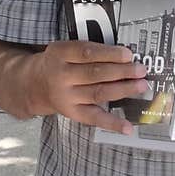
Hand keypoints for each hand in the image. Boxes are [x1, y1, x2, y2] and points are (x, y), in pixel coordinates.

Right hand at [30, 41, 148, 134]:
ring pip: (98, 93)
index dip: (109, 54)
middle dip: (122, 72)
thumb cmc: (58, 63)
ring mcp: (66, 96)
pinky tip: (127, 126)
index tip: (128, 54)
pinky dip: (112, 123)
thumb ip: (89, 50)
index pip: (87, 53)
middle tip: (141, 70)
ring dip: (123, 90)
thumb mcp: (65, 49)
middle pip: (95, 73)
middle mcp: (61, 75)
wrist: (33, 84)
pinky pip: (94, 118)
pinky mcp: (72, 112)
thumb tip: (124, 57)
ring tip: (141, 86)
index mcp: (60, 53)